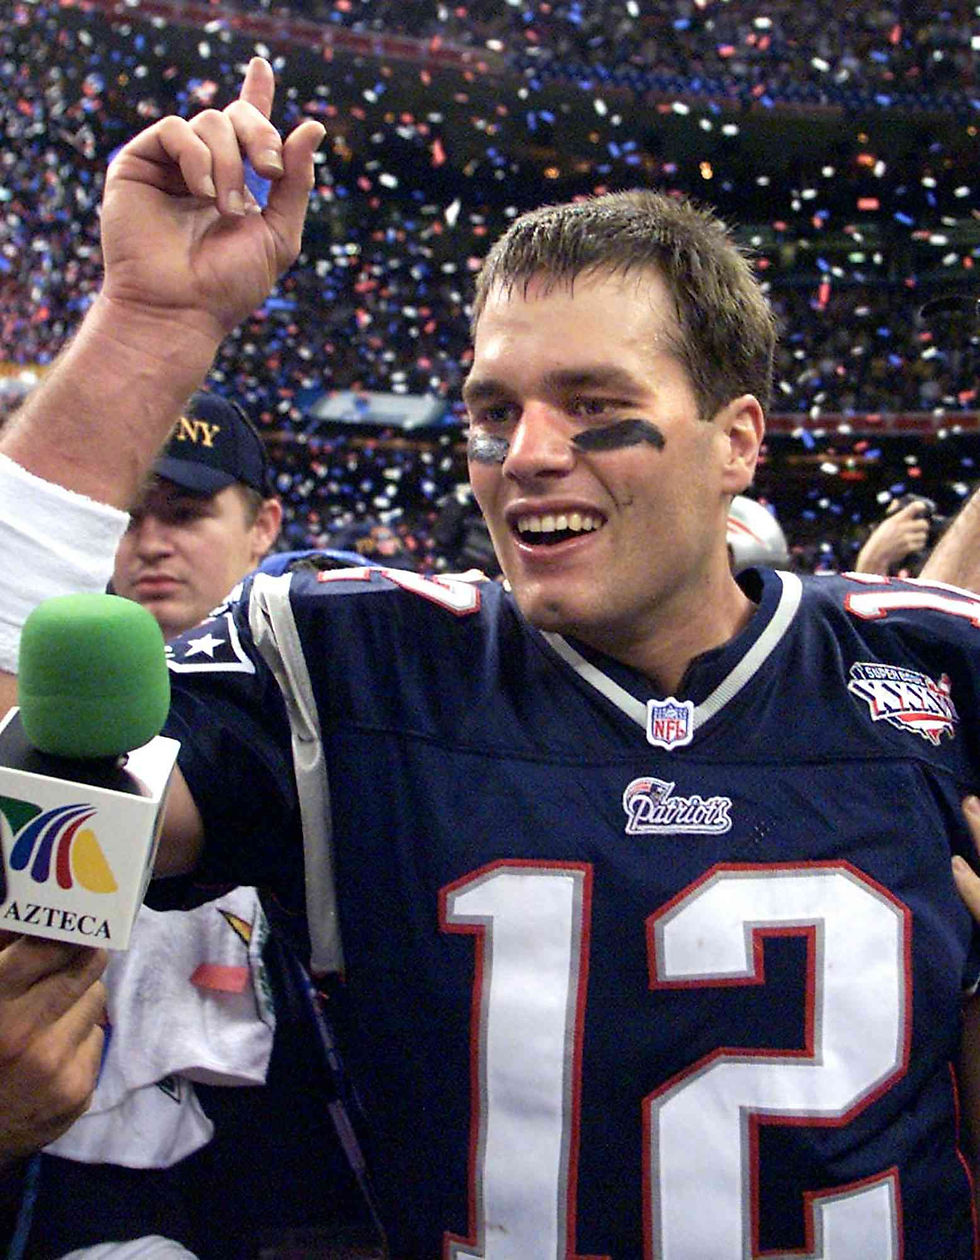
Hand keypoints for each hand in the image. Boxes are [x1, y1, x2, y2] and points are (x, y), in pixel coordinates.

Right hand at [0, 936, 106, 1168]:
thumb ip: (3, 954)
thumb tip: (35, 917)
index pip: (49, 947)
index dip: (64, 934)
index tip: (69, 928)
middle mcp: (25, 1033)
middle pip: (87, 965)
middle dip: (81, 958)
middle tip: (72, 959)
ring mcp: (55, 1065)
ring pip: (96, 999)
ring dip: (80, 999)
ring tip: (51, 1014)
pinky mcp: (77, 1091)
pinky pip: (97, 1039)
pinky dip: (80, 1039)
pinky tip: (54, 1052)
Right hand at [98, 57, 324, 342]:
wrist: (180, 309)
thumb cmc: (228, 285)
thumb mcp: (279, 234)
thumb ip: (296, 182)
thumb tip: (313, 125)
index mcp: (237, 183)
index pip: (247, 128)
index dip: (256, 96)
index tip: (261, 67)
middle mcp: (203, 169)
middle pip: (236, 116)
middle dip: (261, 134)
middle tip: (269, 169)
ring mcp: (170, 165)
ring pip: (209, 122)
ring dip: (229, 163)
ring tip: (225, 208)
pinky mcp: (138, 164)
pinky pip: (174, 130)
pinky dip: (197, 156)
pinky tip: (202, 192)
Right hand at [854, 499, 930, 575]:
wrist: (876, 554)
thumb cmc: (880, 538)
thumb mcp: (885, 523)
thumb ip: (894, 513)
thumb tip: (896, 501)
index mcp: (896, 519)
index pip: (914, 507)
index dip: (920, 506)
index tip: (922, 508)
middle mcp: (902, 527)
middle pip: (924, 524)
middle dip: (923, 527)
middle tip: (920, 528)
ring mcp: (905, 538)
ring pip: (923, 535)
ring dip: (920, 537)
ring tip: (913, 538)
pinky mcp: (908, 547)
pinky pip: (920, 545)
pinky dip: (918, 546)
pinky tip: (912, 545)